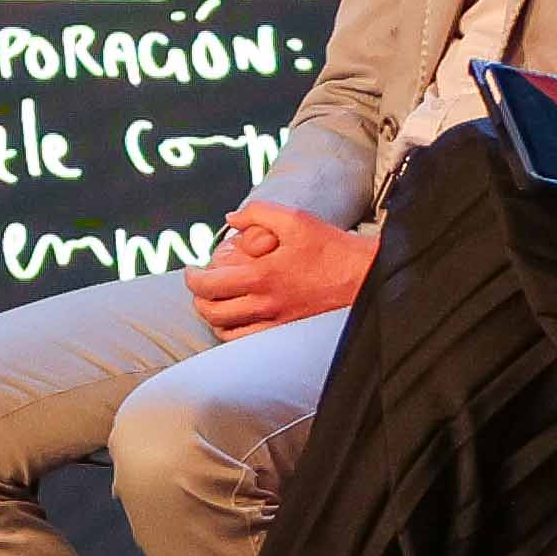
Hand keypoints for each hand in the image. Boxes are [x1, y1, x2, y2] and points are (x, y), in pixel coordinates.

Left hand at [187, 202, 372, 334]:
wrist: (364, 276)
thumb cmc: (330, 247)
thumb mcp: (294, 218)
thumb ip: (257, 213)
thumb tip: (230, 219)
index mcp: (262, 276)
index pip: (209, 286)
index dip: (192, 279)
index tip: (192, 271)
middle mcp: (266, 304)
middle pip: (212, 312)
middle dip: (198, 298)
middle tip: (200, 286)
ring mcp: (276, 322)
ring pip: (227, 331)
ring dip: (213, 318)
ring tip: (214, 303)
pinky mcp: (288, 332)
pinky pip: (249, 342)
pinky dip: (234, 333)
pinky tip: (235, 321)